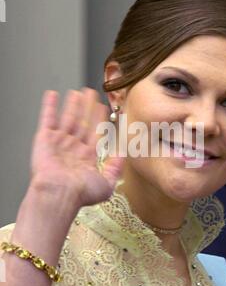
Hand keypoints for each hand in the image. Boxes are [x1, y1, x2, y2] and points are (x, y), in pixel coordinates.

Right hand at [29, 88, 123, 208]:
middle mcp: (72, 148)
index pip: (95, 133)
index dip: (100, 120)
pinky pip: (47, 118)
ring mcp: (58, 142)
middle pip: (82, 122)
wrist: (58, 194)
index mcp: (86, 157)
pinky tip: (52, 95)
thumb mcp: (106, 184)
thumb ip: (115, 169)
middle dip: (87, 108)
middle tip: (91, 93)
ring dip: (72, 105)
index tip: (103, 107)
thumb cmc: (80, 193)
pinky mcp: (44, 138)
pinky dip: (49, 106)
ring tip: (77, 92)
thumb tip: (122, 156)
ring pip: (67, 118)